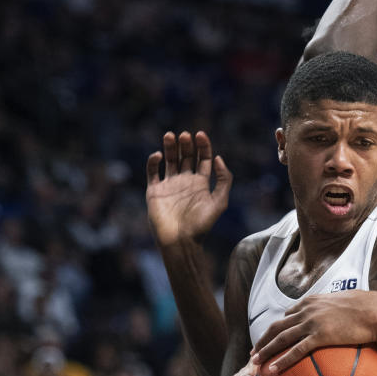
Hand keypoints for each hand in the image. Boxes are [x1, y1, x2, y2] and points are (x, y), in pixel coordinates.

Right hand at [146, 131, 232, 246]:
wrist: (180, 241)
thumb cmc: (201, 225)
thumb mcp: (219, 202)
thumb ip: (224, 179)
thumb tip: (218, 158)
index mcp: (201, 183)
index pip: (203, 158)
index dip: (203, 145)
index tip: (200, 134)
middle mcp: (185, 182)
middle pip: (186, 156)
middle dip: (186, 143)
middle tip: (185, 135)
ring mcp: (169, 185)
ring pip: (170, 159)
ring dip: (170, 146)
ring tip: (170, 135)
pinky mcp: (155, 191)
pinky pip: (152, 171)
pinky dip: (153, 161)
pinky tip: (159, 155)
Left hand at [250, 291, 376, 373]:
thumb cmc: (369, 309)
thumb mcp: (346, 304)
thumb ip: (336, 310)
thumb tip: (340, 319)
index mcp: (312, 301)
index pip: (288, 314)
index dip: (277, 327)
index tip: (270, 337)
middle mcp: (307, 310)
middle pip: (277, 326)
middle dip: (263, 339)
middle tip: (254, 352)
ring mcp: (311, 322)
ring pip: (281, 338)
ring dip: (265, 350)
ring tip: (255, 362)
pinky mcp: (319, 335)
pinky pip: (295, 350)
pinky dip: (282, 360)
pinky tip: (273, 370)